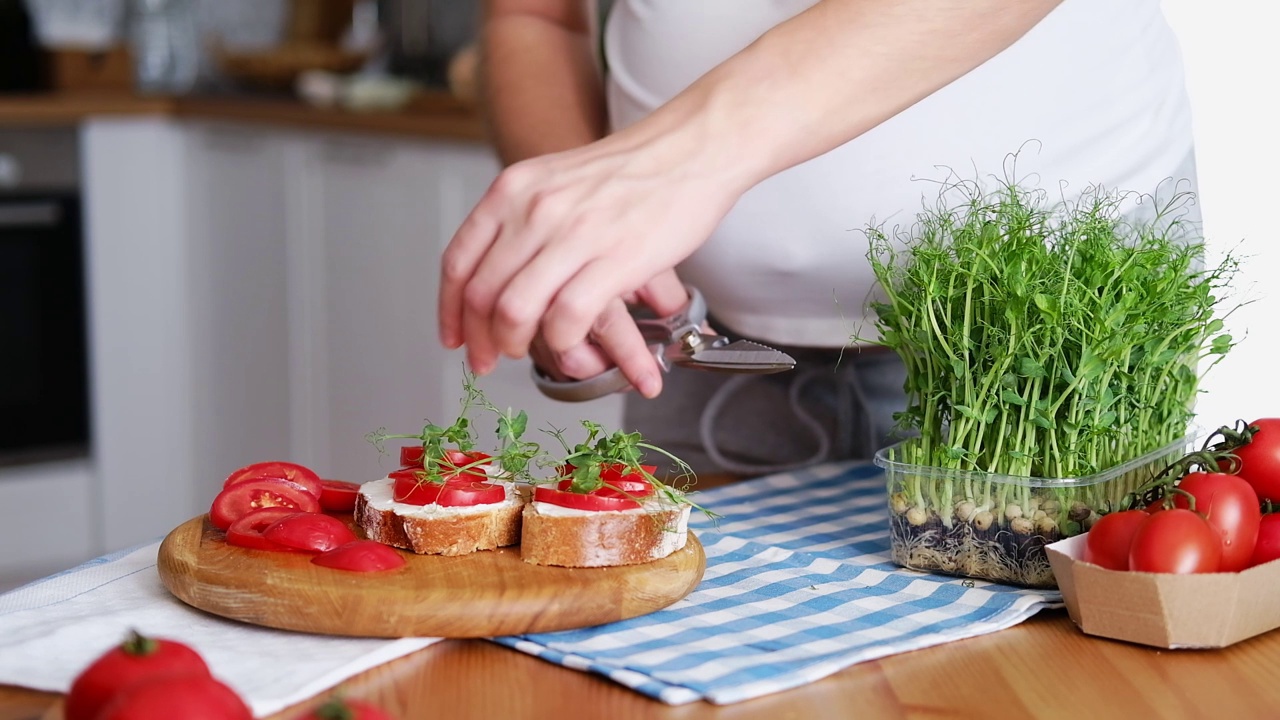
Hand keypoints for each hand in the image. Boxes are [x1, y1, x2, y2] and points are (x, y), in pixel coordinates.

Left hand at [437, 127, 743, 381]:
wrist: (692, 147)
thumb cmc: (633, 169)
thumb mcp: (557, 178)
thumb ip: (523, 216)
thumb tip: (499, 267)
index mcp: (514, 190)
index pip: (460, 261)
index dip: (451, 310)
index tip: (454, 337)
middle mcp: (536, 209)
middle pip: (483, 293)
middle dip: (481, 339)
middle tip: (490, 359)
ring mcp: (575, 234)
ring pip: (516, 310)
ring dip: (516, 344)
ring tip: (530, 353)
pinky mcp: (615, 258)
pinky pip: (566, 318)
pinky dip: (561, 342)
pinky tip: (571, 342)